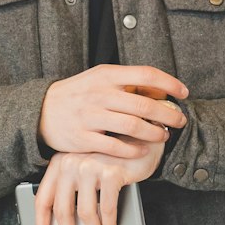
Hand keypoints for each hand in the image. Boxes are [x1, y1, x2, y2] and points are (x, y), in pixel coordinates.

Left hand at [34, 136, 165, 224]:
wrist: (141, 138)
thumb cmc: (110, 159)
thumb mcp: (84, 170)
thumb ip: (71, 191)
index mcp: (59, 163)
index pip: (43, 199)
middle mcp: (71, 163)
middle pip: (62, 210)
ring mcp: (91, 166)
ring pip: (86, 212)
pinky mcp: (111, 172)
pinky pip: (107, 208)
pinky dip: (109, 224)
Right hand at [38, 64, 188, 158]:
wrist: (41, 111)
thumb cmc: (78, 94)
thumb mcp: (99, 79)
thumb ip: (127, 83)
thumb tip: (161, 90)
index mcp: (107, 75)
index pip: (146, 75)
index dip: (169, 84)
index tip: (183, 93)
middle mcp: (100, 94)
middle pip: (144, 104)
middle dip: (168, 114)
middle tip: (179, 120)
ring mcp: (91, 117)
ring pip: (133, 126)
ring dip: (154, 133)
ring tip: (163, 135)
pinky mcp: (83, 138)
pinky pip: (116, 146)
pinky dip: (134, 149)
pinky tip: (143, 150)